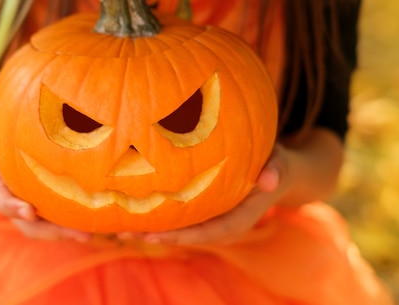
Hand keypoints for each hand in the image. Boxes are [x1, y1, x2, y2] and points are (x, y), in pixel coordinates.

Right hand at [0, 103, 90, 242]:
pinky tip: (96, 219)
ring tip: (91, 234)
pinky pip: (56, 218)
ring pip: (45, 227)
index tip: (29, 212)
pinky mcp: (42, 204)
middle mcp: (11, 202)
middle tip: (79, 235)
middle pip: (29, 225)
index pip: (1, 200)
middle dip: (52, 232)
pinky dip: (73, 221)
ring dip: (67, 232)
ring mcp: (27, 205)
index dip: (13, 208)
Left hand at [122, 145, 291, 245]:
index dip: (183, 235)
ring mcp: (211, 219)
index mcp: (240, 219)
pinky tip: (132, 205)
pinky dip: (158, 213)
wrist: (275, 170)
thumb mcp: (279, 162)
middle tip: (126, 232)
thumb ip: (276, 169)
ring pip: (179, 228)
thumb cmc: (274, 163)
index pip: (210, 233)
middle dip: (158, 235)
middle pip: (188, 235)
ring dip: (152, 228)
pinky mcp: (202, 211)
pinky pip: (179, 216)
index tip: (157, 236)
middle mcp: (222, 224)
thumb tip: (270, 180)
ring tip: (118, 224)